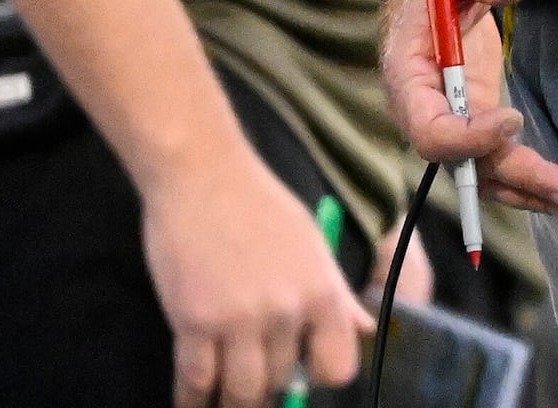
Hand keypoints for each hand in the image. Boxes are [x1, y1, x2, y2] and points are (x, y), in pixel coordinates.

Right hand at [138, 144, 368, 405]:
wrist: (202, 173)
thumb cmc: (258, 205)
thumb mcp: (312, 245)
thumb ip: (336, 296)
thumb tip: (366, 331)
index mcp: (322, 292)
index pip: (337, 367)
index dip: (318, 376)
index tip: (300, 375)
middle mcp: (287, 311)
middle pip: (282, 381)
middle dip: (267, 386)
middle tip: (251, 382)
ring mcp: (240, 319)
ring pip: (241, 390)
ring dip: (231, 400)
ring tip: (222, 401)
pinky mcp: (194, 321)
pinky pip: (196, 381)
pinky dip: (191, 400)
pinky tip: (191, 402)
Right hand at [382, 0, 557, 217]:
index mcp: (407, 80)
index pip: (430, 130)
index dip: (468, 137)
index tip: (512, 120)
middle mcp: (425, 113)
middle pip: (465, 163)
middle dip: (514, 177)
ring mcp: (451, 121)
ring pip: (483, 172)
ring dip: (526, 190)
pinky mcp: (474, 120)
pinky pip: (494, 160)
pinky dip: (524, 179)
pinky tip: (557, 194)